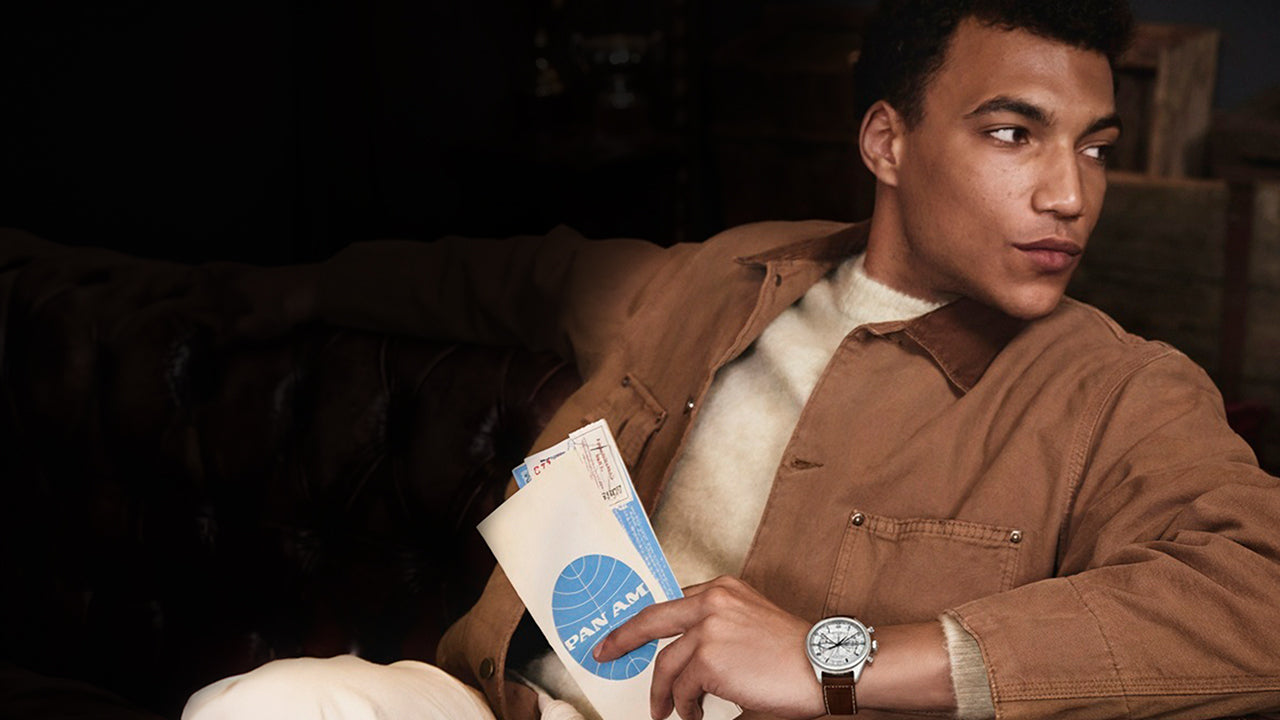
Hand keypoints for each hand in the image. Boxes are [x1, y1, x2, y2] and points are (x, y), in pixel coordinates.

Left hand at [591, 576, 823, 719]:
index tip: (628, 634)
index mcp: (722, 588)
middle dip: (621, 639)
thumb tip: (681, 655)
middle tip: (604, 653)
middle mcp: (712, 600)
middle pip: (650, 619)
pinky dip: (684, 705)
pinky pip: (683, 688)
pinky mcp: (709, 657)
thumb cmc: (796, 652)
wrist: (827, 664)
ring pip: (665, 664)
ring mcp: (708, 627)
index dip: (645, 622)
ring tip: (664, 710)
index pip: (671, 602)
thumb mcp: (751, 622)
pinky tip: (692, 713)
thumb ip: (718, 627)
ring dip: (662, 692)